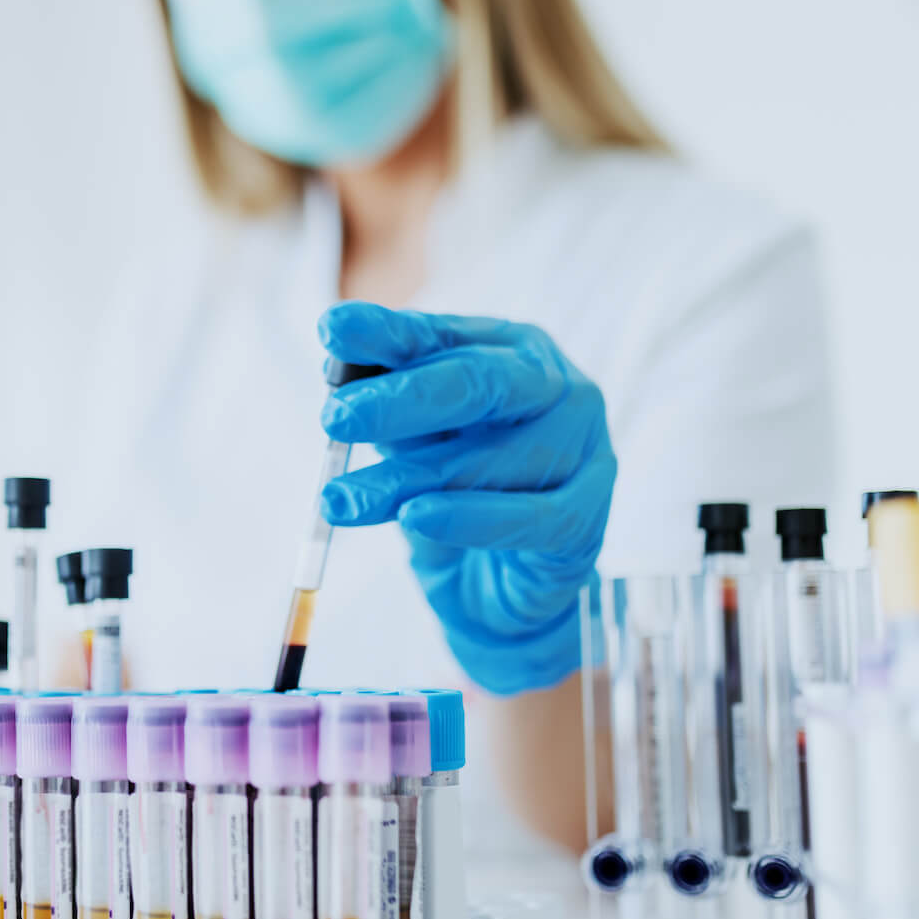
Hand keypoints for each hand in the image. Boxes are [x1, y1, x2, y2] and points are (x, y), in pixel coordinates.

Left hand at [315, 301, 614, 695]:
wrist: (499, 588)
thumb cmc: (455, 496)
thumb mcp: (413, 443)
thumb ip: (386, 408)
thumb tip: (335, 371)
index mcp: (509, 351)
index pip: (441, 336)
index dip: (387, 333)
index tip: (332, 330)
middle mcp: (556, 388)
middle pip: (479, 383)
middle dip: (401, 399)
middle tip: (335, 419)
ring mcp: (584, 450)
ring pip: (491, 459)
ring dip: (407, 478)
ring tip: (341, 499)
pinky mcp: (587, 519)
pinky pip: (529, 518)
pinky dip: (469, 519)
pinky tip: (416, 518)